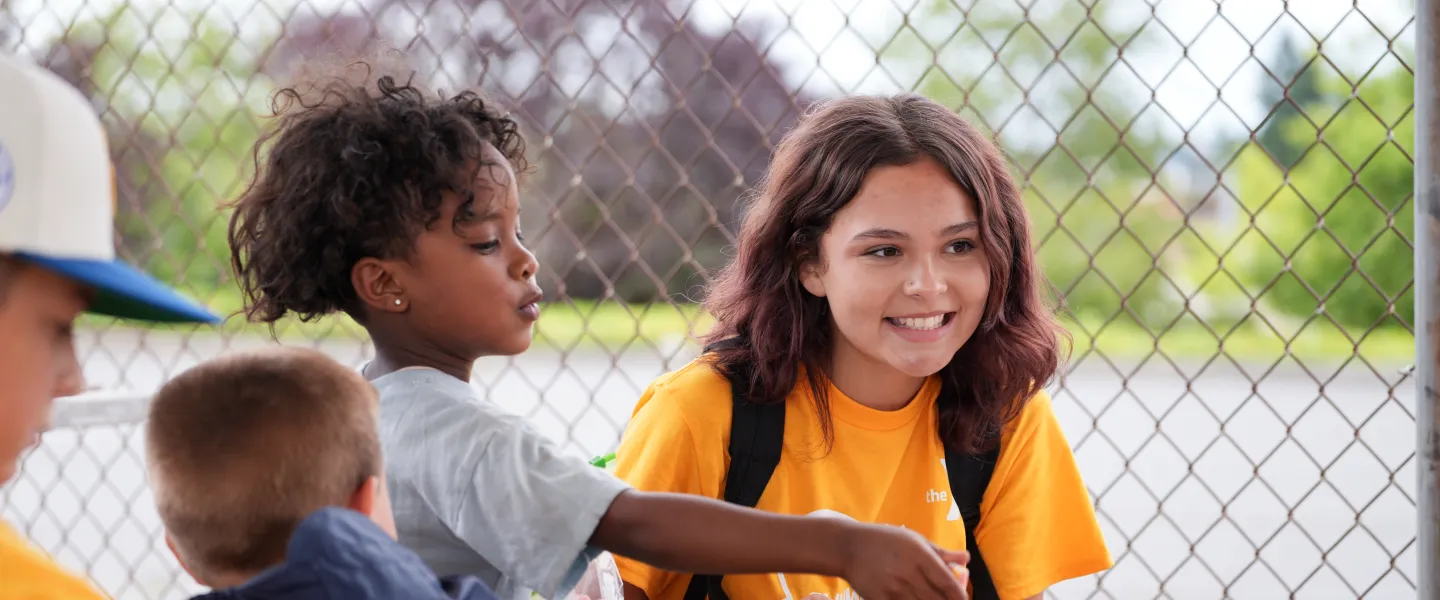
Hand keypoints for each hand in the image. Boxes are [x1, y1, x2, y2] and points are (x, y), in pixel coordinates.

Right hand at [839, 523, 969, 599]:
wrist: (849, 547)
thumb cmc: (885, 540)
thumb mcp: (914, 539)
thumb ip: (941, 552)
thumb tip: (966, 558)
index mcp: (920, 556)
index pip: (947, 583)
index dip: (960, 596)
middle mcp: (908, 574)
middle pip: (937, 599)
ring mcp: (893, 589)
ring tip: (930, 598)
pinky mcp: (879, 599)